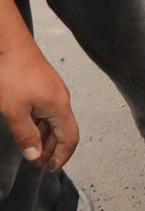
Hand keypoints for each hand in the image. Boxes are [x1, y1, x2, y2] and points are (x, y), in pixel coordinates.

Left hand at [0, 42, 78, 172]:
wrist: (8, 43)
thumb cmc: (12, 72)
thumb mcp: (14, 110)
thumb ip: (26, 135)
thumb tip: (35, 155)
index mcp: (59, 107)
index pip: (70, 139)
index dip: (62, 156)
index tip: (52, 168)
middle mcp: (61, 99)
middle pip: (63, 130)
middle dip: (52, 149)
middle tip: (38, 162)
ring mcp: (53, 90)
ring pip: (54, 120)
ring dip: (45, 136)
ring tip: (31, 146)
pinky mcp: (43, 83)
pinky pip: (47, 109)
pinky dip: (40, 122)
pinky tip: (28, 125)